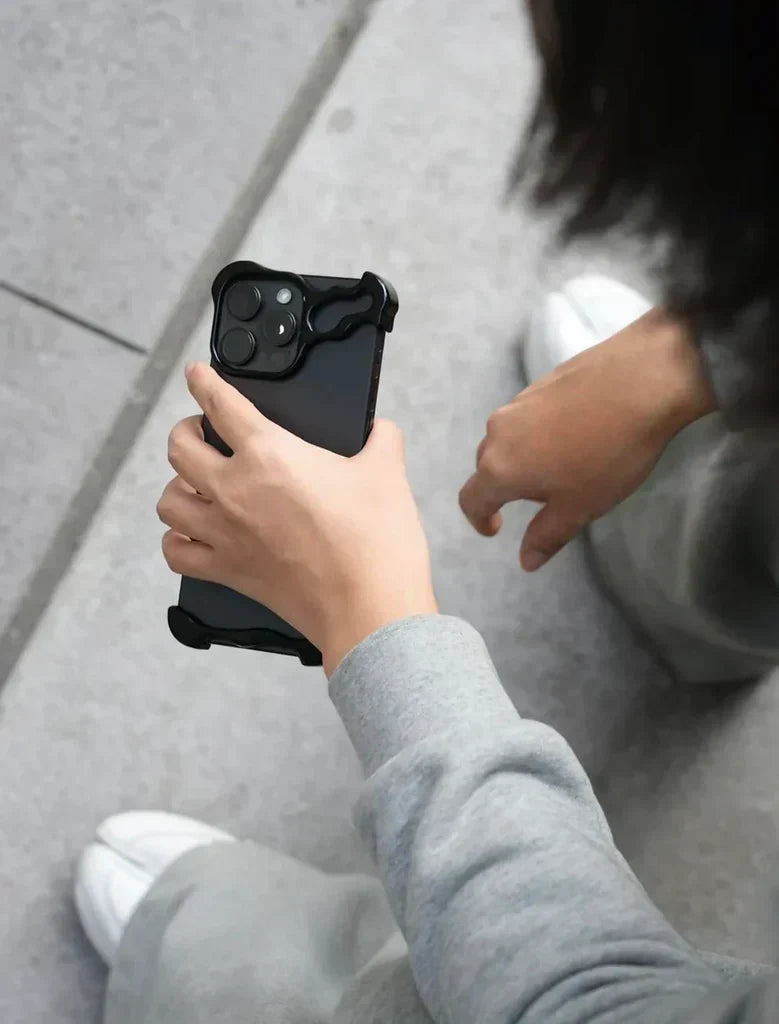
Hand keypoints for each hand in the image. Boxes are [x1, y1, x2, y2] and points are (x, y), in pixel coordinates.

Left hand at [158, 364, 436, 673]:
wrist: (368, 606)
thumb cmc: (375, 541)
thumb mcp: (386, 473)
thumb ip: (381, 440)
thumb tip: (381, 431)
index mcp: (270, 454)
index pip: (222, 404)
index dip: (204, 382)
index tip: (197, 375)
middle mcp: (235, 490)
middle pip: (179, 448)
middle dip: (185, 431)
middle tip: (200, 431)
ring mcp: (226, 533)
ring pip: (168, 500)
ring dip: (177, 485)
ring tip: (195, 483)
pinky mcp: (228, 571)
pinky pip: (176, 552)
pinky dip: (177, 539)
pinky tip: (191, 534)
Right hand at [459, 309, 715, 570]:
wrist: (644, 380)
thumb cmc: (609, 453)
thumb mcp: (579, 507)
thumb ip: (546, 536)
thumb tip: (526, 561)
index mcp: (500, 468)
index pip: (471, 499)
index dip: (479, 520)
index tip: (496, 529)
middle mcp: (498, 432)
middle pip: (487, 467)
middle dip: (506, 488)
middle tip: (546, 499)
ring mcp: (518, 402)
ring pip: (508, 439)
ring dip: (524, 457)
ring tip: (566, 465)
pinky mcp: (540, 382)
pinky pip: (527, 417)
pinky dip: (539, 432)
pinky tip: (577, 434)